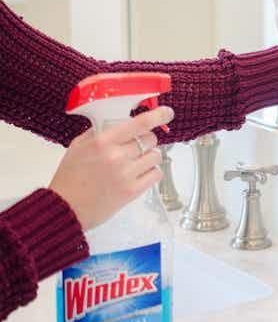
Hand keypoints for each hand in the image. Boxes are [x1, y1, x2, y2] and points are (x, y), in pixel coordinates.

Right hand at [49, 106, 174, 230]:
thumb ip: (99, 132)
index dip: (157, 116)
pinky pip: (156, 174)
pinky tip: (139, 174)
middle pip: (150, 139)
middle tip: (135, 148)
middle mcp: (117, 156)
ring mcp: (126, 174)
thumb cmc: (69, 177)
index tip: (167, 113)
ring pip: (156, 156)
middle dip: (146, 140)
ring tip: (135, 163)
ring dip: (149, 157)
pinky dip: (151, 172)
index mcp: (102, 141)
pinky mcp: (133, 191)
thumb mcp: (78, 146)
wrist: (65, 208)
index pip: (139, 123)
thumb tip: (120, 122)